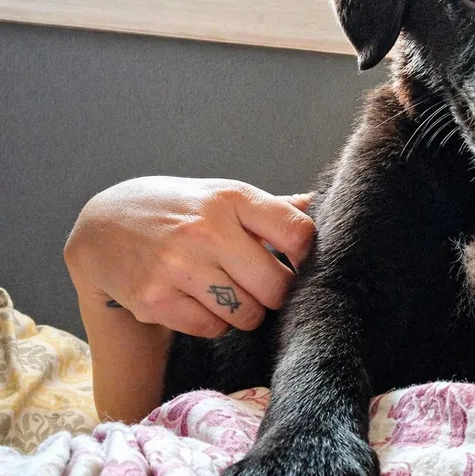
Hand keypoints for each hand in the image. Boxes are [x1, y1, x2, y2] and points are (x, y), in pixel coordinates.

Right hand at [65, 176, 314, 337]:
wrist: (104, 224)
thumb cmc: (180, 210)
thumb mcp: (223, 196)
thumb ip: (272, 207)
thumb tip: (321, 202)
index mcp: (232, 198)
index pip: (298, 233)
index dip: (307, 255)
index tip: (296, 261)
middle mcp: (207, 229)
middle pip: (277, 287)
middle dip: (275, 293)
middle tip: (259, 285)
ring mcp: (179, 265)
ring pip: (247, 315)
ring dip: (244, 311)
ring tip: (225, 291)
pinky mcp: (154, 299)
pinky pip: (212, 329)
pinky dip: (213, 323)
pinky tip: (197, 301)